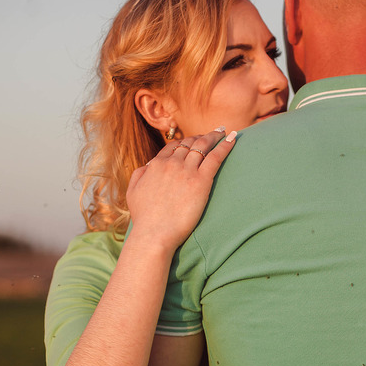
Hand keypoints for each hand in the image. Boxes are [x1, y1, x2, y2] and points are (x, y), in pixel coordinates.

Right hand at [126, 128, 236, 250]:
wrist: (154, 234)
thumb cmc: (144, 218)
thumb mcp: (133, 192)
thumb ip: (139, 175)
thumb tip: (148, 165)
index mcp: (156, 165)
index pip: (172, 146)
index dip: (184, 141)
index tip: (192, 140)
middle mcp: (171, 163)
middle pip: (189, 143)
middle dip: (200, 136)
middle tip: (211, 134)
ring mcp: (187, 171)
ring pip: (203, 146)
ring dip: (213, 136)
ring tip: (222, 132)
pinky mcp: (201, 181)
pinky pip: (216, 157)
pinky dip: (225, 146)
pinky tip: (233, 139)